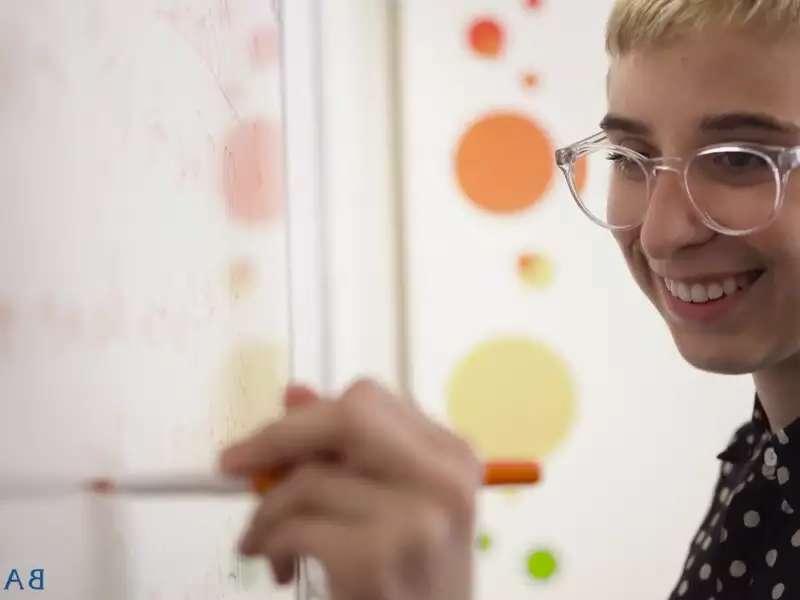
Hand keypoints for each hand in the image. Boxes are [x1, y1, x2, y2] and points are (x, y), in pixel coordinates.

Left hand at [219, 378, 480, 599]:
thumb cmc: (408, 580)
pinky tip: (279, 564)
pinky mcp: (376, 561)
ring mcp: (415, 521)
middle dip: (279, 437)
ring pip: (309, 480)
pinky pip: (295, 528)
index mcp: (452, 457)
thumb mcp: (391, 506)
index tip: (274, 437)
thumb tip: (294, 394)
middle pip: (347, 417)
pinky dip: (270, 544)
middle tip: (234, 462)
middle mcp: (444, 481)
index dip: (311, 415)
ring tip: (263, 538)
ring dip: (266, 511)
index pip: (369, 401)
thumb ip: (346, 448)